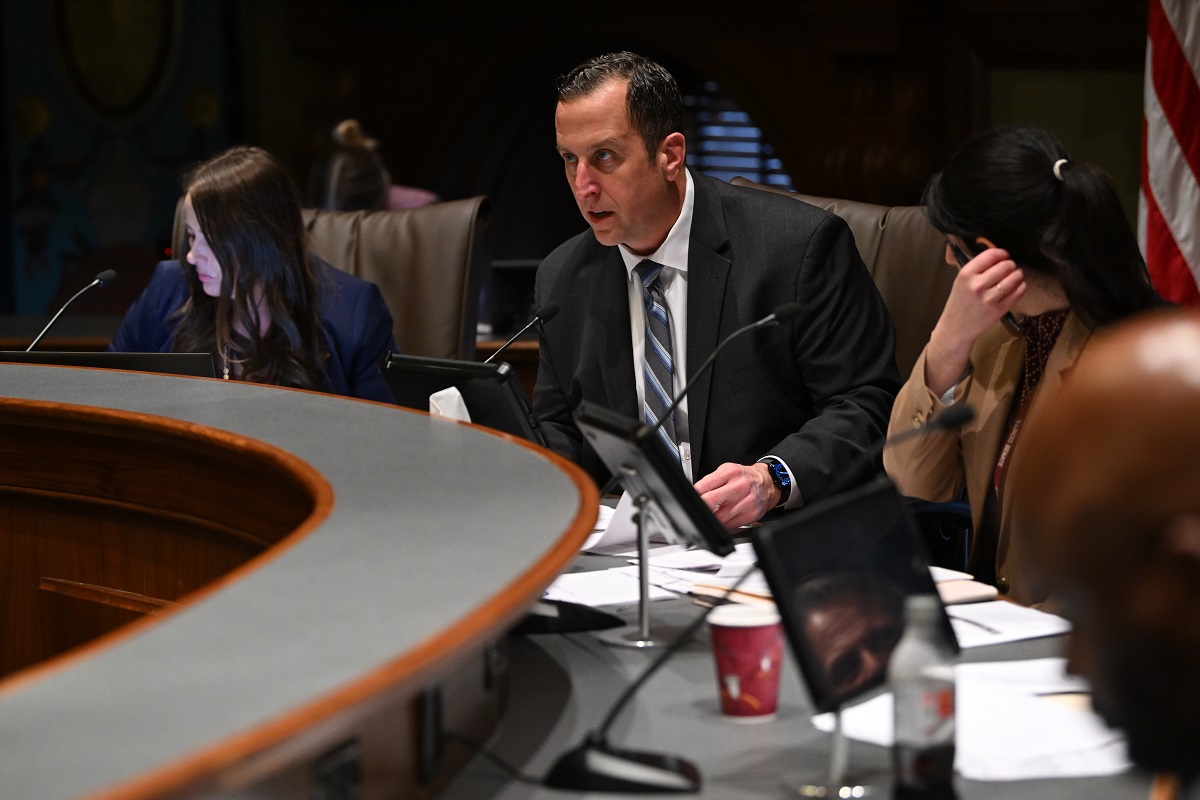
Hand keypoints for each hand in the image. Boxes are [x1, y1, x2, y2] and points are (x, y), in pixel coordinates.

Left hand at [694, 462, 777, 529]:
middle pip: (710, 501)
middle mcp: (739, 486)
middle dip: (700, 508)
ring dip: (710, 519)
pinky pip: (730, 526)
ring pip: (719, 517)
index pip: (704, 486)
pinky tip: (720, 520)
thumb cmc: (744, 477)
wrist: (767, 483)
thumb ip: (710, 481)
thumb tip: (694, 493)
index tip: (690, 499)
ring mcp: (746, 502)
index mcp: (730, 473)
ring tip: (709, 515)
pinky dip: (722, 525)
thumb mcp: (727, 470)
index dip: (694, 495)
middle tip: (696, 510)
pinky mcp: (751, 515)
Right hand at [925, 246, 1024, 395]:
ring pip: (1013, 278)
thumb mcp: (961, 281)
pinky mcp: (998, 310)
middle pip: (1005, 265)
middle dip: (1010, 264)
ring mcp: (988, 298)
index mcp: (966, 274)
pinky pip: (1017, 292)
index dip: (1002, 253)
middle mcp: (977, 285)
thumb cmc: (959, 302)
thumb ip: (977, 268)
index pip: (991, 255)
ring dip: (1018, 274)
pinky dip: (1021, 286)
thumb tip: (997, 253)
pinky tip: (1018, 285)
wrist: (956, 328)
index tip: (1004, 255)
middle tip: (1010, 267)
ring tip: (1016, 275)